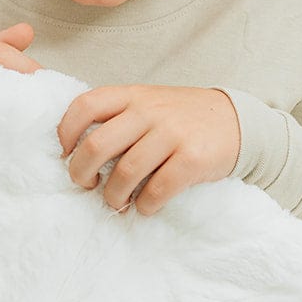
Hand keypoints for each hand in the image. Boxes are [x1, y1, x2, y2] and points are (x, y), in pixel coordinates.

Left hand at [57, 84, 240, 216]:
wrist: (236, 121)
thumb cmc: (181, 117)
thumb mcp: (147, 102)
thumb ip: (116, 115)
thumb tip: (72, 148)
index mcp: (132, 95)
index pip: (85, 106)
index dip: (65, 133)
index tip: (66, 154)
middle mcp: (149, 111)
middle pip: (97, 145)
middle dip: (82, 173)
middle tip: (86, 184)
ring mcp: (172, 134)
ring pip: (124, 174)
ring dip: (113, 197)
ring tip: (116, 201)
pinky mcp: (192, 159)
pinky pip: (156, 191)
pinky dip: (145, 206)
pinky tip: (145, 206)